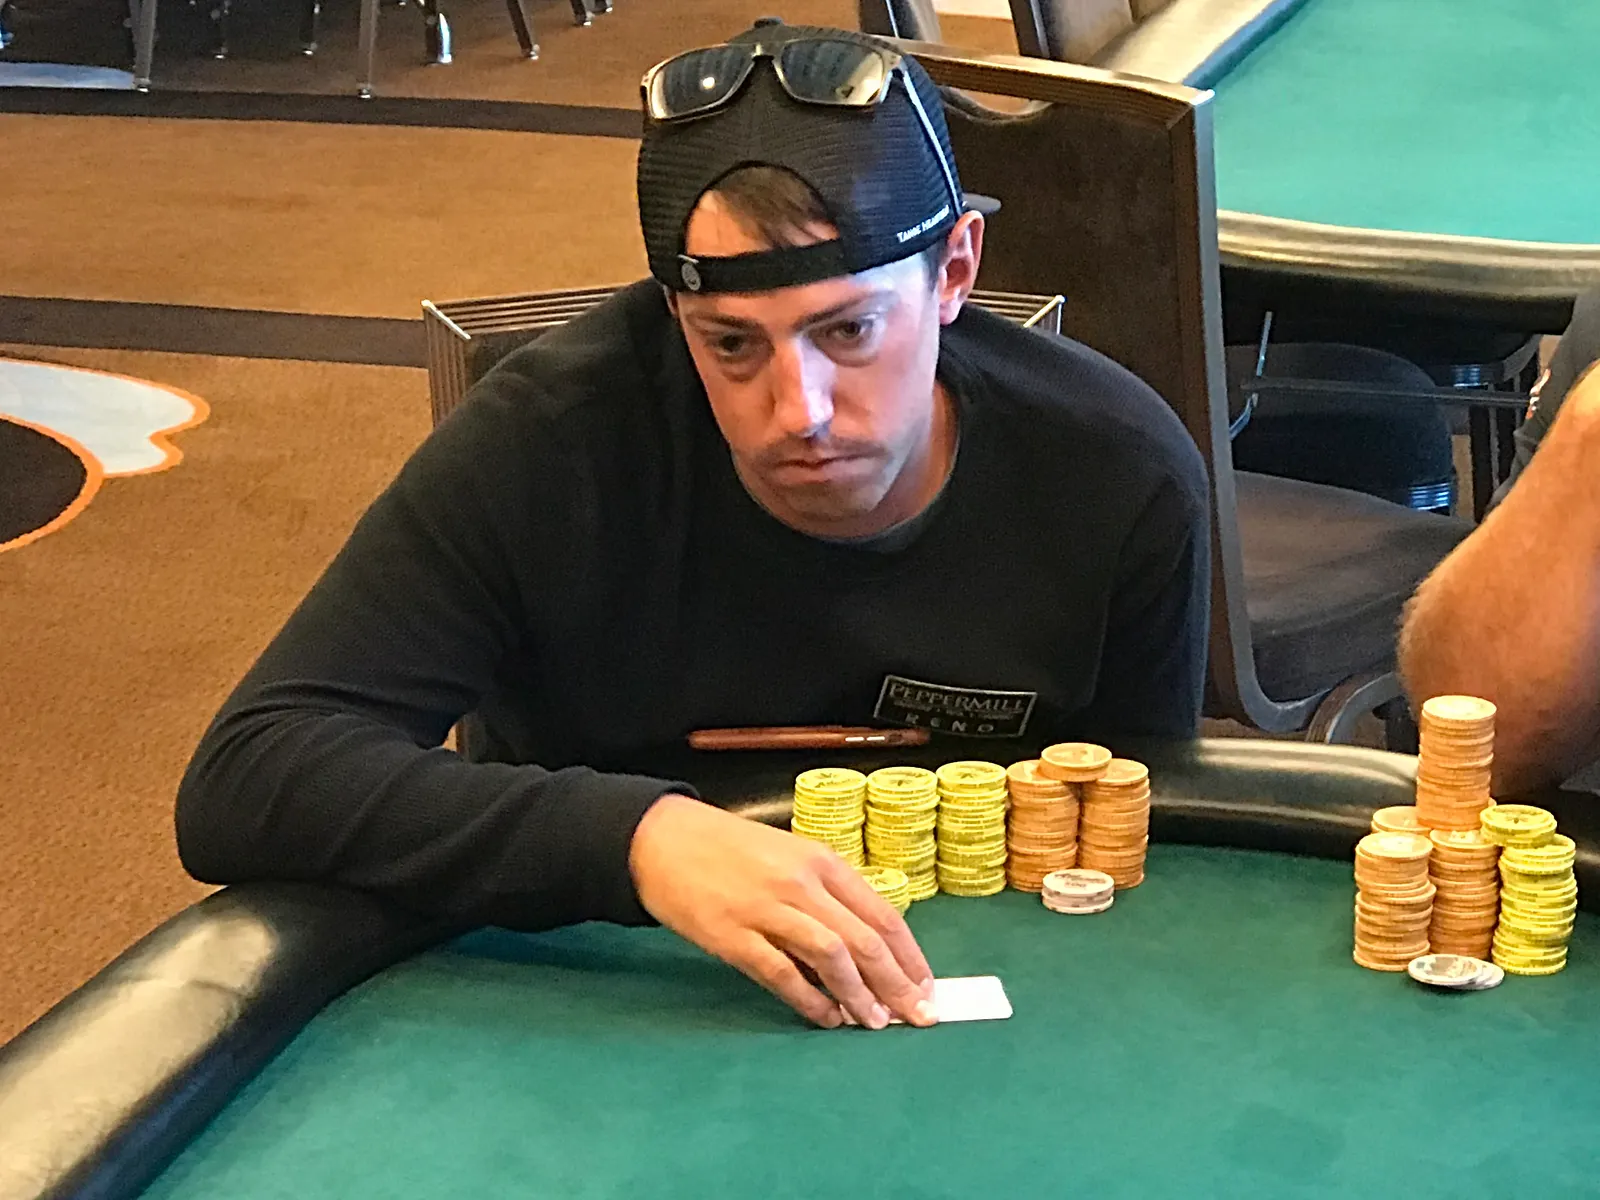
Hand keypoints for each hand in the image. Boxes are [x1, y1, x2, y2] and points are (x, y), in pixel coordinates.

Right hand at [629, 793, 937, 1029]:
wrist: (663, 839)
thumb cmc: (729, 850)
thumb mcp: (788, 857)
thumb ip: (825, 896)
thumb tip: (865, 951)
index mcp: (821, 861)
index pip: (882, 913)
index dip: (910, 955)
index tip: (927, 986)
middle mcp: (801, 883)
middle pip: (864, 939)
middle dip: (897, 983)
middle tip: (917, 1015)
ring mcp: (767, 909)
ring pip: (831, 956)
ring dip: (860, 995)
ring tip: (876, 1023)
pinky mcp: (733, 936)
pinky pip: (782, 974)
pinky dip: (810, 1000)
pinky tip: (826, 1017)